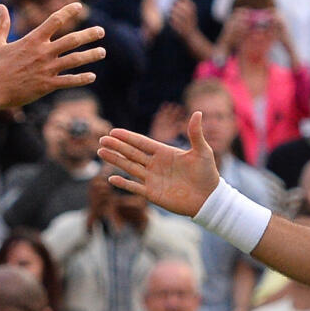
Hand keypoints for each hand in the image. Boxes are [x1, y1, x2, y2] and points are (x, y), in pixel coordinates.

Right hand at [0, 2, 103, 111]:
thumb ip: (1, 24)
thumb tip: (0, 7)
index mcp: (32, 40)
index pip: (55, 20)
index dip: (68, 11)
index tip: (79, 6)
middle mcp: (43, 52)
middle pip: (72, 40)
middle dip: (89, 34)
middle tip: (101, 31)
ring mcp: (46, 69)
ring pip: (75, 60)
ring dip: (91, 55)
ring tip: (102, 51)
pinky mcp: (46, 85)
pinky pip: (68, 81)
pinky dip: (82, 79)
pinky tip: (92, 76)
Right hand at [100, 112, 220, 219]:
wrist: (209, 198)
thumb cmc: (207, 174)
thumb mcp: (202, 151)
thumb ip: (195, 133)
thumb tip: (198, 112)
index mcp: (164, 152)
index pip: (142, 142)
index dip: (128, 137)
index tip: (114, 131)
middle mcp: (155, 164)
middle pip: (131, 153)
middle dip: (116, 146)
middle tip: (102, 139)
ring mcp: (152, 179)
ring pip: (129, 167)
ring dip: (115, 160)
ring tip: (101, 152)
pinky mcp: (152, 193)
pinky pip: (134, 187)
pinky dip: (123, 184)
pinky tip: (111, 178)